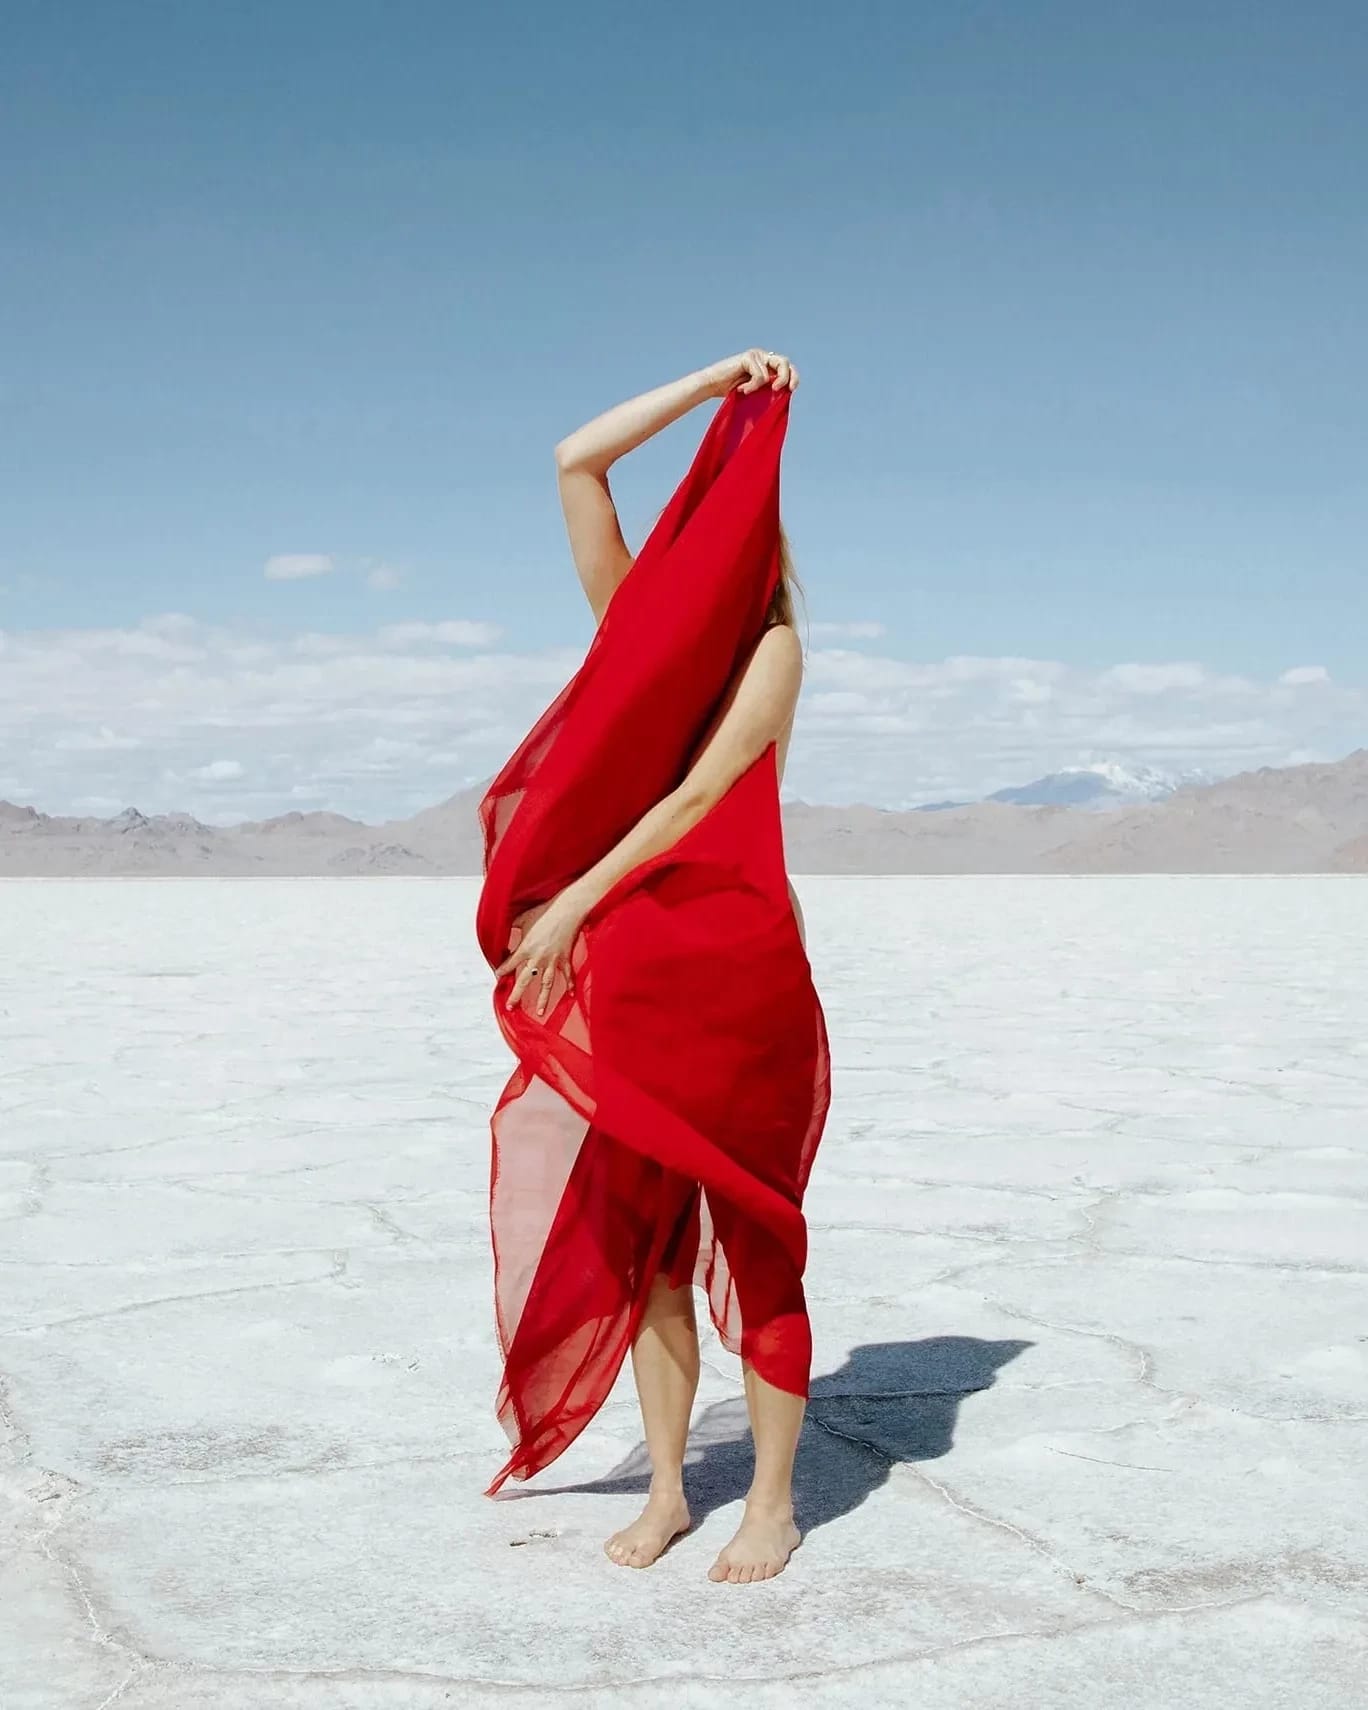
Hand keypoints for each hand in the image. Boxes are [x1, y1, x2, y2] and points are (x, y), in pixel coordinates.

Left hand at [495, 888, 587, 1016]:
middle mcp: (537, 958)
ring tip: (539, 1012)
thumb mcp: (524, 917)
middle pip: (524, 981)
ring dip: (542, 999)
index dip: (502, 971)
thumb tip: (505, 929)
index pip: (509, 964)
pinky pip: (568, 975)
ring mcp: (552, 960)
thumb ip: (513, 925)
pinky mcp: (565, 958)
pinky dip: (570, 985)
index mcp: (525, 948)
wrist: (567, 910)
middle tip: (511, 1007)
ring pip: (546, 984)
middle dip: (516, 995)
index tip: (498, 978)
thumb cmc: (545, 912)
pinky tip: (570, 996)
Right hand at [701, 348, 799, 397]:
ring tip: (748, 392)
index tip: (791, 390)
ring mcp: (756, 355)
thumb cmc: (733, 392)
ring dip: (762, 385)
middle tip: (779, 389)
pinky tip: (742, 389)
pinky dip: (752, 386)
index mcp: (767, 364)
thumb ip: (770, 388)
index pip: (787, 367)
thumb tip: (787, 393)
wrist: (712, 386)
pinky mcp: (748, 357)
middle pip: (784, 362)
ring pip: (774, 368)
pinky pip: (760, 376)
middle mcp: (763, 357)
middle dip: (785, 376)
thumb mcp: (757, 391)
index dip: (793, 376)